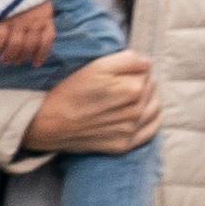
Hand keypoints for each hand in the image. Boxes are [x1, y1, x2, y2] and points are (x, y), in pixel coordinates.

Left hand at [0, 0, 59, 69]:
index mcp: (4, 16)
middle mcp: (20, 20)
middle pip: (15, 45)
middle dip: (9, 57)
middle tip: (6, 61)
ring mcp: (35, 20)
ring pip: (30, 45)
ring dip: (23, 57)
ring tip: (18, 62)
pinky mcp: (47, 20)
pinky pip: (47, 40)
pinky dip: (42, 54)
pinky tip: (36, 63)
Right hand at [25, 58, 157, 154]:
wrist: (50, 124)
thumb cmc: (71, 92)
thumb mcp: (97, 66)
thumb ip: (128, 60)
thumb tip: (148, 63)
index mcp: (133, 89)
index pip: (146, 72)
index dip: (132, 69)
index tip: (116, 74)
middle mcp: (136, 112)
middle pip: (150, 89)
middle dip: (138, 84)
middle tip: (116, 86)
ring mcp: (131, 131)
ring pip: (154, 108)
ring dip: (145, 101)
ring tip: (125, 99)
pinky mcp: (124, 145)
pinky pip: (151, 130)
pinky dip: (149, 120)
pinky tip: (137, 115)